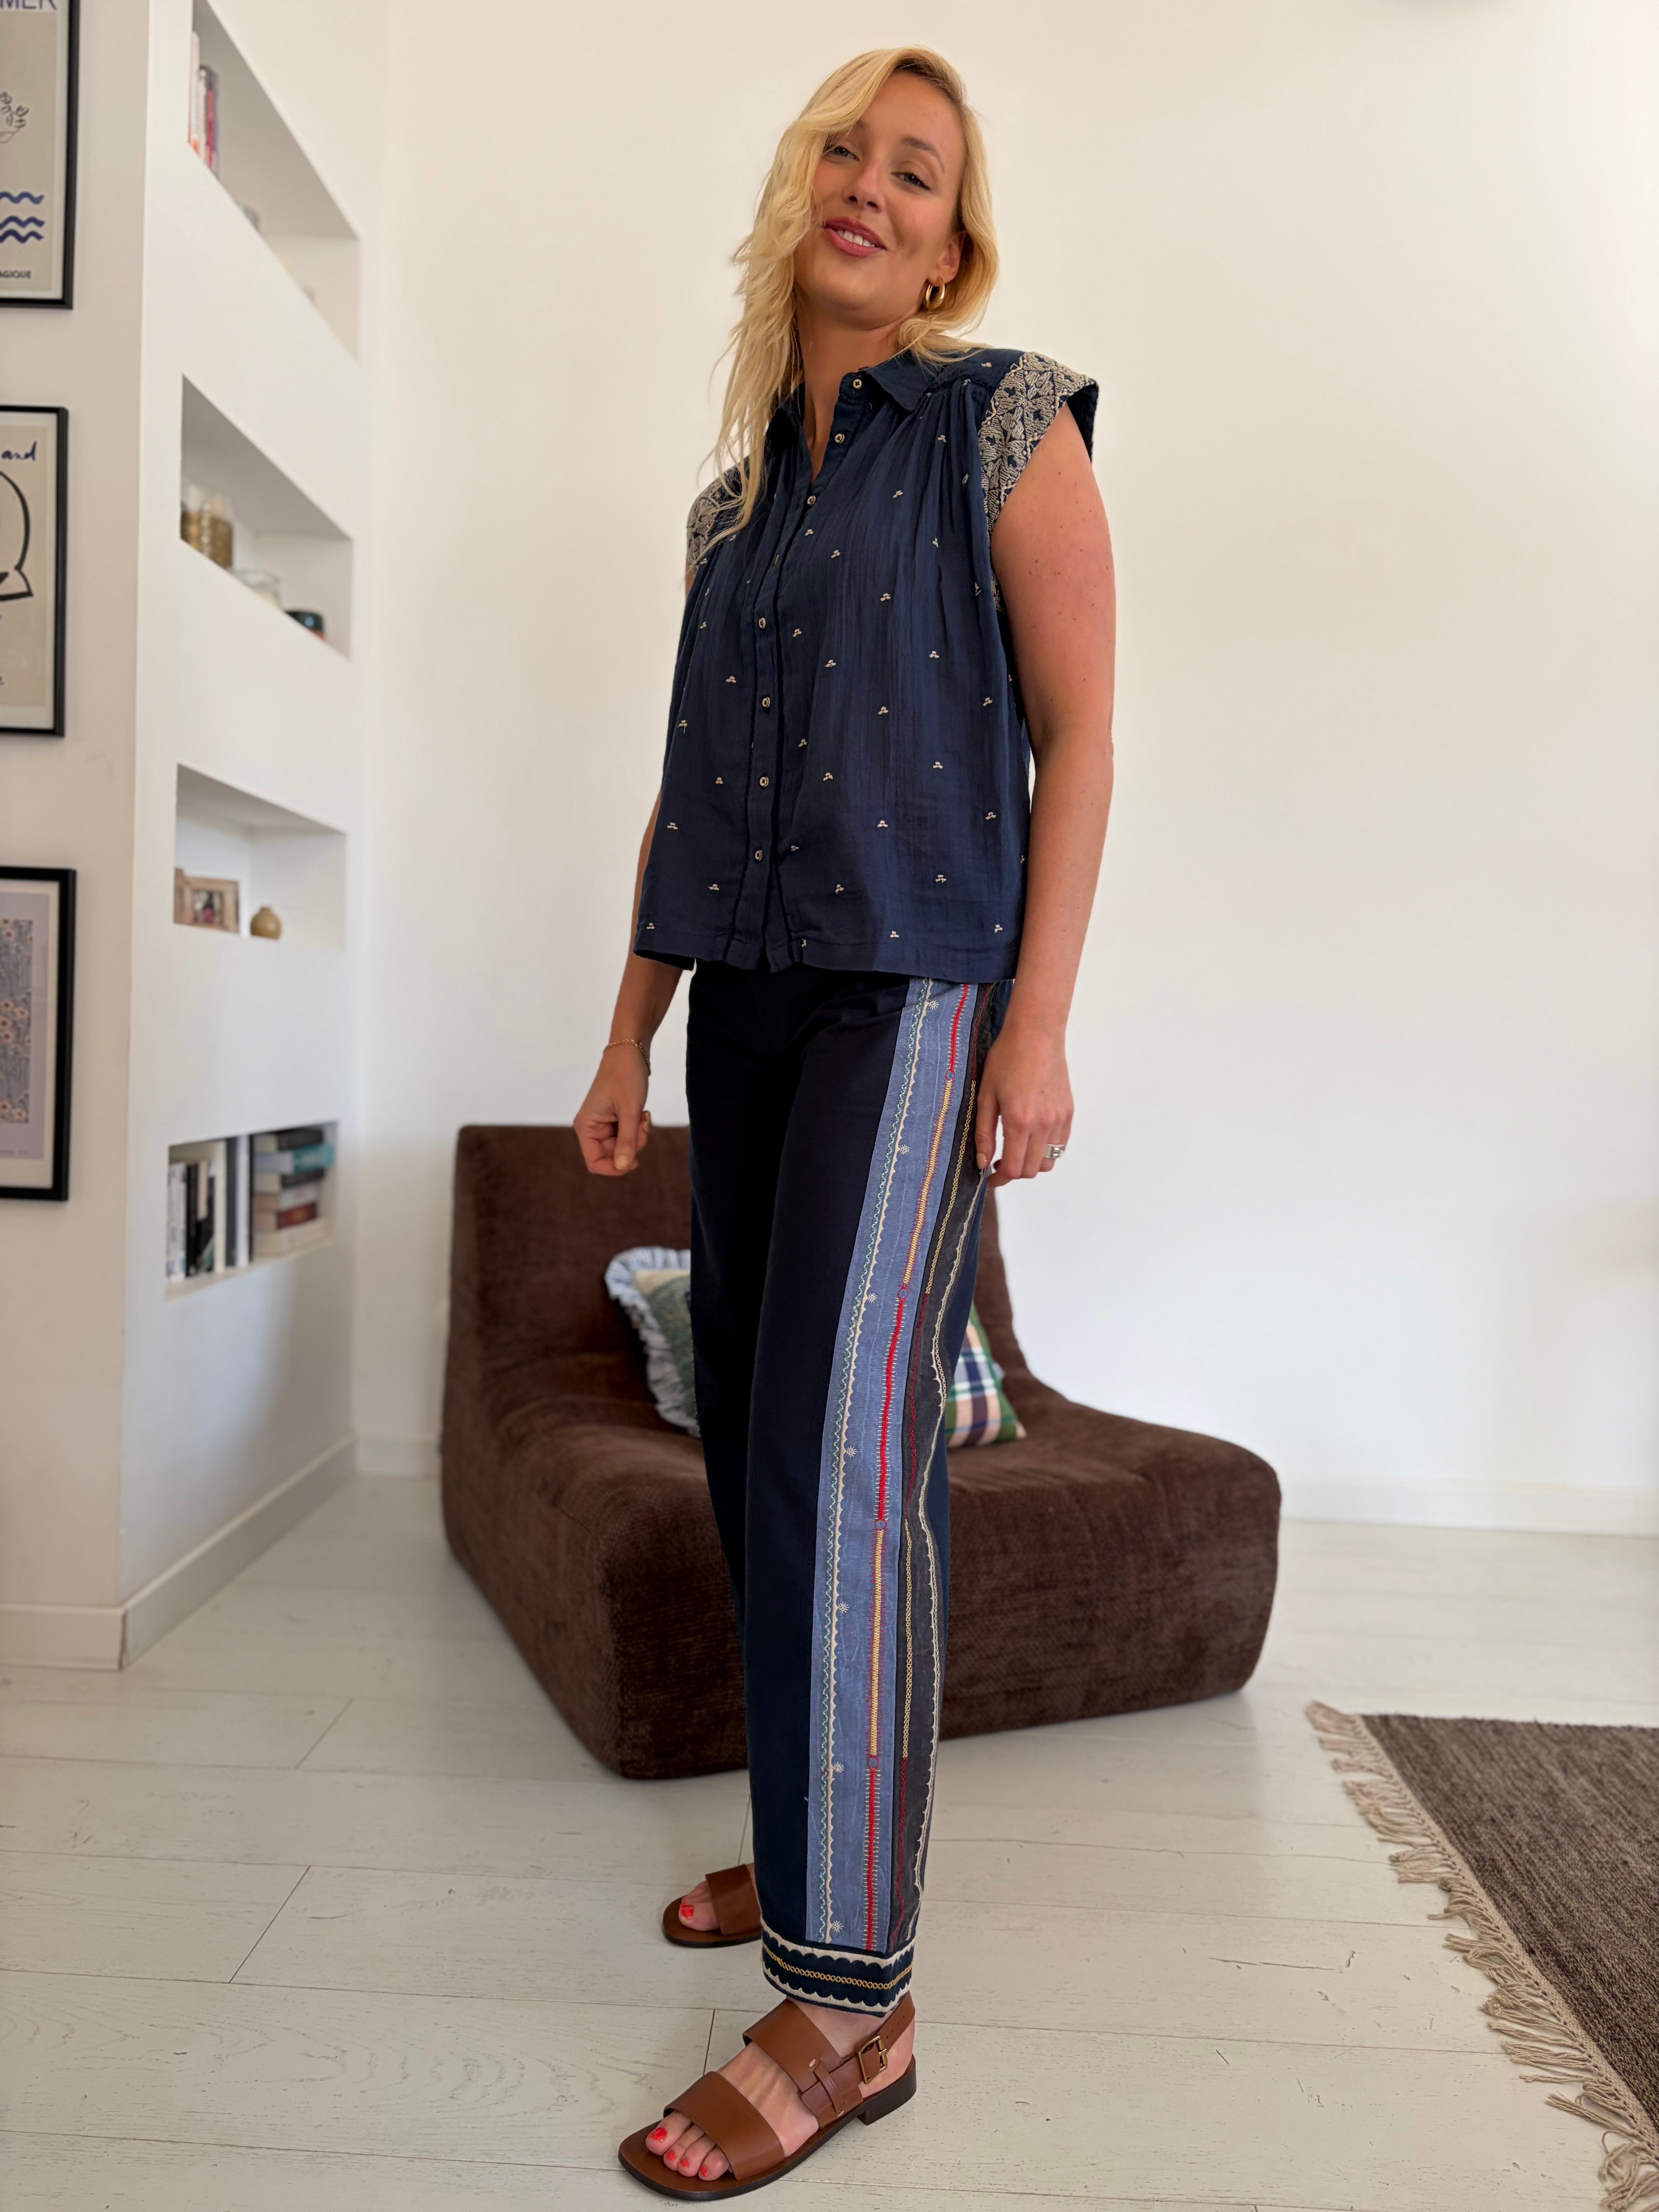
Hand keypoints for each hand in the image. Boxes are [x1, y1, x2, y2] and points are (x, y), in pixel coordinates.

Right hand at [577, 1045, 651, 1175]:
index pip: (594, 1163)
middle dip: (632, 1146)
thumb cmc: (626, 1076)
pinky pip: (627, 1136)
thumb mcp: (630, 1111)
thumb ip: (626, 1141)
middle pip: (612, 1156)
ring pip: (622, 1147)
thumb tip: (622, 1167)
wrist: (630, 1051)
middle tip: (642, 1125)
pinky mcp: (614, 1120)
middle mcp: (591, 1128)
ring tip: (643, 1116)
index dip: (614, 1168)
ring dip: (637, 1137)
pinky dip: (638, 1129)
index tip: (634, 1159)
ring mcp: (602, 1125)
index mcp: (585, 1126)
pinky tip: (643, 1114)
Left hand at [973, 1013, 1070, 1186]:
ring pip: (1049, 1161)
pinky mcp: (1068, 1112)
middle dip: (1014, 1174)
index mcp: (1019, 1121)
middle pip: (1032, 1170)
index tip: (989, 1177)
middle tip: (999, 1164)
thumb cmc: (1007, 1059)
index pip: (1014, 1169)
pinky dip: (1046, 1150)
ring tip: (1016, 1151)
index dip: (999, 1179)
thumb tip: (982, 1162)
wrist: (1036, 1035)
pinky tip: (1032, 1138)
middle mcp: (1044, 1124)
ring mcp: (1059, 1119)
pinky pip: (1060, 1145)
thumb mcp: (985, 1096)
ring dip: (1031, 1164)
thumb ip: (983, 1133)